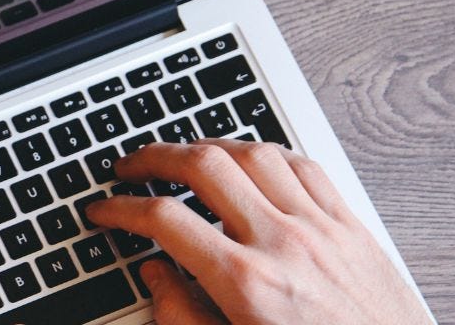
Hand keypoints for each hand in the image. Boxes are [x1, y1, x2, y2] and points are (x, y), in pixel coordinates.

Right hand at [87, 139, 431, 323]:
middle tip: (132, 167)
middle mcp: (282, 245)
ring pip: (253, 153)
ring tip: (184, 156)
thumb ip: (182, 314)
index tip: (105, 211)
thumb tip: (155, 273)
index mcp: (245, 283)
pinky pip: (304, 166)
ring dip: (209, 147)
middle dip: (155, 157)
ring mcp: (320, 228)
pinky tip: (249, 161)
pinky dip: (267, 153)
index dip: (121, 209)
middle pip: (204, 167)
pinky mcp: (349, 225)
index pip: (164, 221)